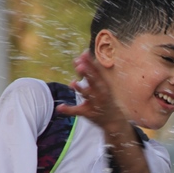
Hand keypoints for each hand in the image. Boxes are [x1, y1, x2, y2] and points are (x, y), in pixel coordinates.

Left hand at [57, 50, 149, 172]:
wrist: (113, 119)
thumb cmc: (104, 98)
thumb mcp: (101, 84)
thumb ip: (91, 70)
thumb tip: (83, 53)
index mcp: (104, 85)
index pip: (97, 72)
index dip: (90, 63)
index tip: (83, 54)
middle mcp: (101, 94)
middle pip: (93, 82)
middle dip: (87, 74)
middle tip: (79, 65)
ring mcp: (95, 104)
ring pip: (88, 95)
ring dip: (81, 89)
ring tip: (73, 83)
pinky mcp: (89, 113)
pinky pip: (78, 111)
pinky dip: (68, 110)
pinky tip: (60, 107)